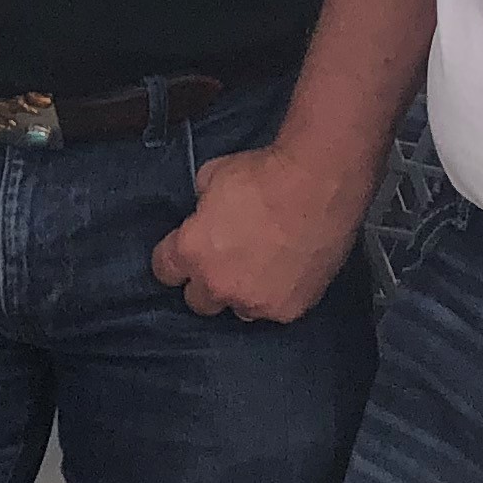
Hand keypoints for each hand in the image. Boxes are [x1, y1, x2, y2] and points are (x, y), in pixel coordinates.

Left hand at [150, 144, 362, 322]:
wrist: (318, 183)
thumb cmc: (262, 172)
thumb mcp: (213, 175)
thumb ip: (203, 203)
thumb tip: (207, 208)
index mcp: (192, 252)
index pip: (165, 270)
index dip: (174, 258)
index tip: (186, 250)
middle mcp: (218, 285)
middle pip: (198, 300)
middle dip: (207, 281)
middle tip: (226, 260)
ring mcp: (255, 302)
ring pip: (239, 308)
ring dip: (244, 292)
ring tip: (263, 268)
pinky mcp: (289, 310)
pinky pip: (275, 309)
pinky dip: (279, 294)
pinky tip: (291, 272)